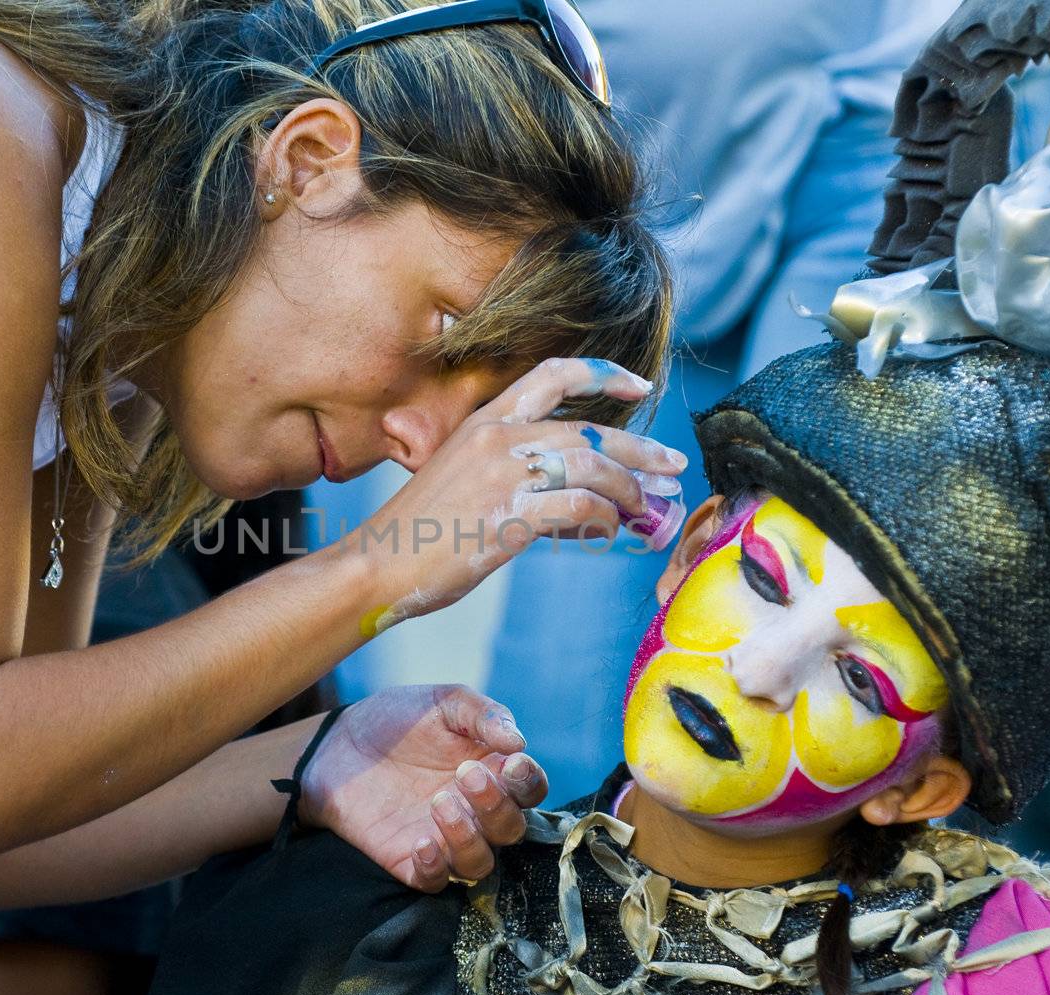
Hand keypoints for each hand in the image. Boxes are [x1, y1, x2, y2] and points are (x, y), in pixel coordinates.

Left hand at [299, 685, 548, 891]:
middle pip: (512, 830)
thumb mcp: (441, 703)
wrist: (337, 742)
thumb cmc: (396, 719)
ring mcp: (444, 838)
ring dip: (468, 838)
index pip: (530, 789)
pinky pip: (436, 882)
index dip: (529, 782)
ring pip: (480, 863)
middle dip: (496, 806)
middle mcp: (475, 811)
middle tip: (464, 774)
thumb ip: (482, 715)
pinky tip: (420, 842)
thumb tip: (519, 742)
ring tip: (439, 802)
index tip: (511, 764)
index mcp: (492, 771)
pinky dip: (435, 868)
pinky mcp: (410, 860)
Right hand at [345, 358, 686, 632]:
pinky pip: (580, 509)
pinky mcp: (509, 515)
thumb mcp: (463, 482)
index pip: (552, 375)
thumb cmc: (418, 534)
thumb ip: (513, 475)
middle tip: (672, 466)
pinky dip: (606, 521)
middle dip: (640, 450)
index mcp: (484, 421)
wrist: (377, 564)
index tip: (640, 388)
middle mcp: (497, 437)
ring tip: (648, 510)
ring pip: (593, 466)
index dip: (603, 375)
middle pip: (589, 429)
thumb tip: (573, 498)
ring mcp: (503, 474)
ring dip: (630, 491)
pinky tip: (612, 534)